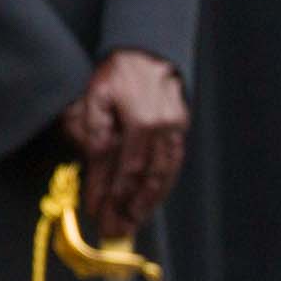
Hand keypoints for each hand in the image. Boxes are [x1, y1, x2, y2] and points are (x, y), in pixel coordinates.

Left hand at [59, 50, 187, 239]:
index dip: (110, 193)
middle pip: (149, 178)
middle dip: (132, 207)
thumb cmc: (120, 72)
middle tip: (118, 229)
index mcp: (143, 122)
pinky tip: (153, 195)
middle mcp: (165, 129)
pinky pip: (175, 162)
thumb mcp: (97, 96)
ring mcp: (177, 129)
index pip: (124, 168)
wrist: (150, 51)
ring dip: (151, 200)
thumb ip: (97, 129)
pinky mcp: (183, 127)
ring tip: (136, 220)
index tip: (97, 212)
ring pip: (167, 173)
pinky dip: (164, 182)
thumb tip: (97, 162)